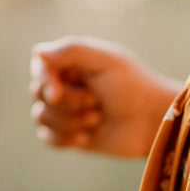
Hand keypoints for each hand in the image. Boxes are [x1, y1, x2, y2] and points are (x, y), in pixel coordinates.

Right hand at [29, 36, 182, 157]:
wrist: (153, 122)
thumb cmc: (134, 87)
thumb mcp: (106, 61)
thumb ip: (71, 51)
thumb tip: (36, 51)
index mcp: (72, 64)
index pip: (40, 69)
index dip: (46, 82)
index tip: (58, 93)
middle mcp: (66, 86)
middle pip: (39, 94)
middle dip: (68, 103)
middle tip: (97, 104)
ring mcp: (67, 112)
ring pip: (41, 117)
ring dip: (69, 121)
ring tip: (97, 120)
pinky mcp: (71, 135)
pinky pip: (47, 138)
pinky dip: (62, 139)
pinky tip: (85, 138)